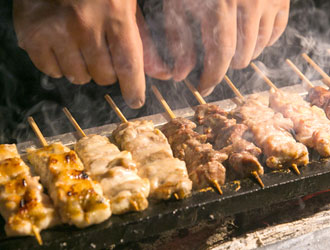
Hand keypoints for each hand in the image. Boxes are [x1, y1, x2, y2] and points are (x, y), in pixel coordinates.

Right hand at [13, 0, 169, 107]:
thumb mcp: (126, 3)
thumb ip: (142, 38)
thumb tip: (162, 73)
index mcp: (114, 13)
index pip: (128, 64)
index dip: (134, 88)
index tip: (136, 101)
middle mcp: (84, 25)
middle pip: (104, 75)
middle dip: (108, 71)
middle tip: (102, 52)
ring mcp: (56, 30)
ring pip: (79, 77)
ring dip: (84, 69)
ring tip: (79, 46)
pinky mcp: (32, 34)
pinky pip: (52, 71)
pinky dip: (59, 66)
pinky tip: (61, 46)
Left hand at [163, 0, 289, 95]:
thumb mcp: (178, 4)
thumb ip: (178, 39)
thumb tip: (180, 75)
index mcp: (220, 5)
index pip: (220, 55)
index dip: (211, 77)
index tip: (203, 88)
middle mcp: (248, 3)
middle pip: (242, 56)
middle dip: (224, 64)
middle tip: (214, 58)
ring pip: (259, 47)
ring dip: (243, 53)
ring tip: (230, 45)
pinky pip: (277, 31)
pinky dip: (262, 40)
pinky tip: (249, 35)